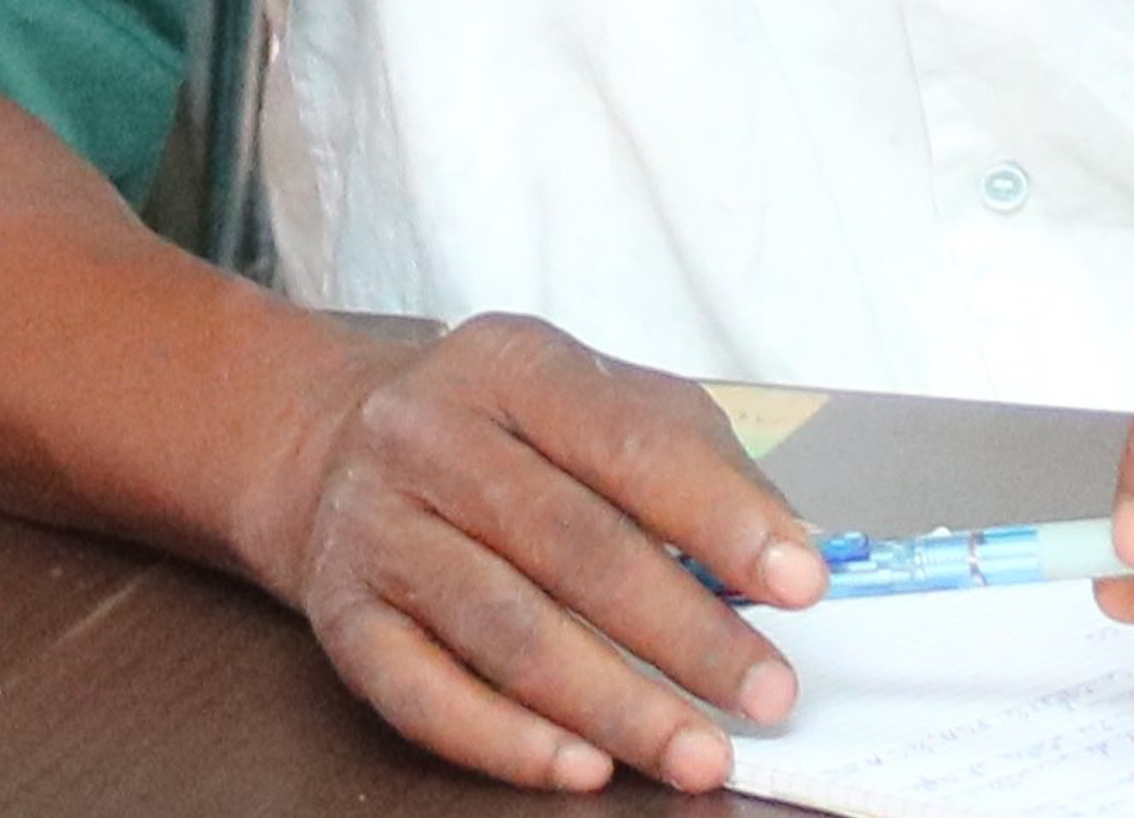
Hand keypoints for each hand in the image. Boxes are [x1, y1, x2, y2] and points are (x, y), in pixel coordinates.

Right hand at [263, 315, 826, 793]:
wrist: (332, 442)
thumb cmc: (503, 428)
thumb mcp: (596, 397)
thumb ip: (693, 460)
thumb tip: (784, 549)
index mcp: (514, 365)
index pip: (633, 444)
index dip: (724, 517)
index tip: (801, 582)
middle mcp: (434, 438)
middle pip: (575, 547)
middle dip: (684, 632)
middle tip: (764, 693)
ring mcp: (380, 529)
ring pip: (507, 631)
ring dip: (613, 705)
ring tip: (696, 751)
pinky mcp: (344, 618)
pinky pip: (425, 694)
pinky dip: (507, 740)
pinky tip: (581, 767)